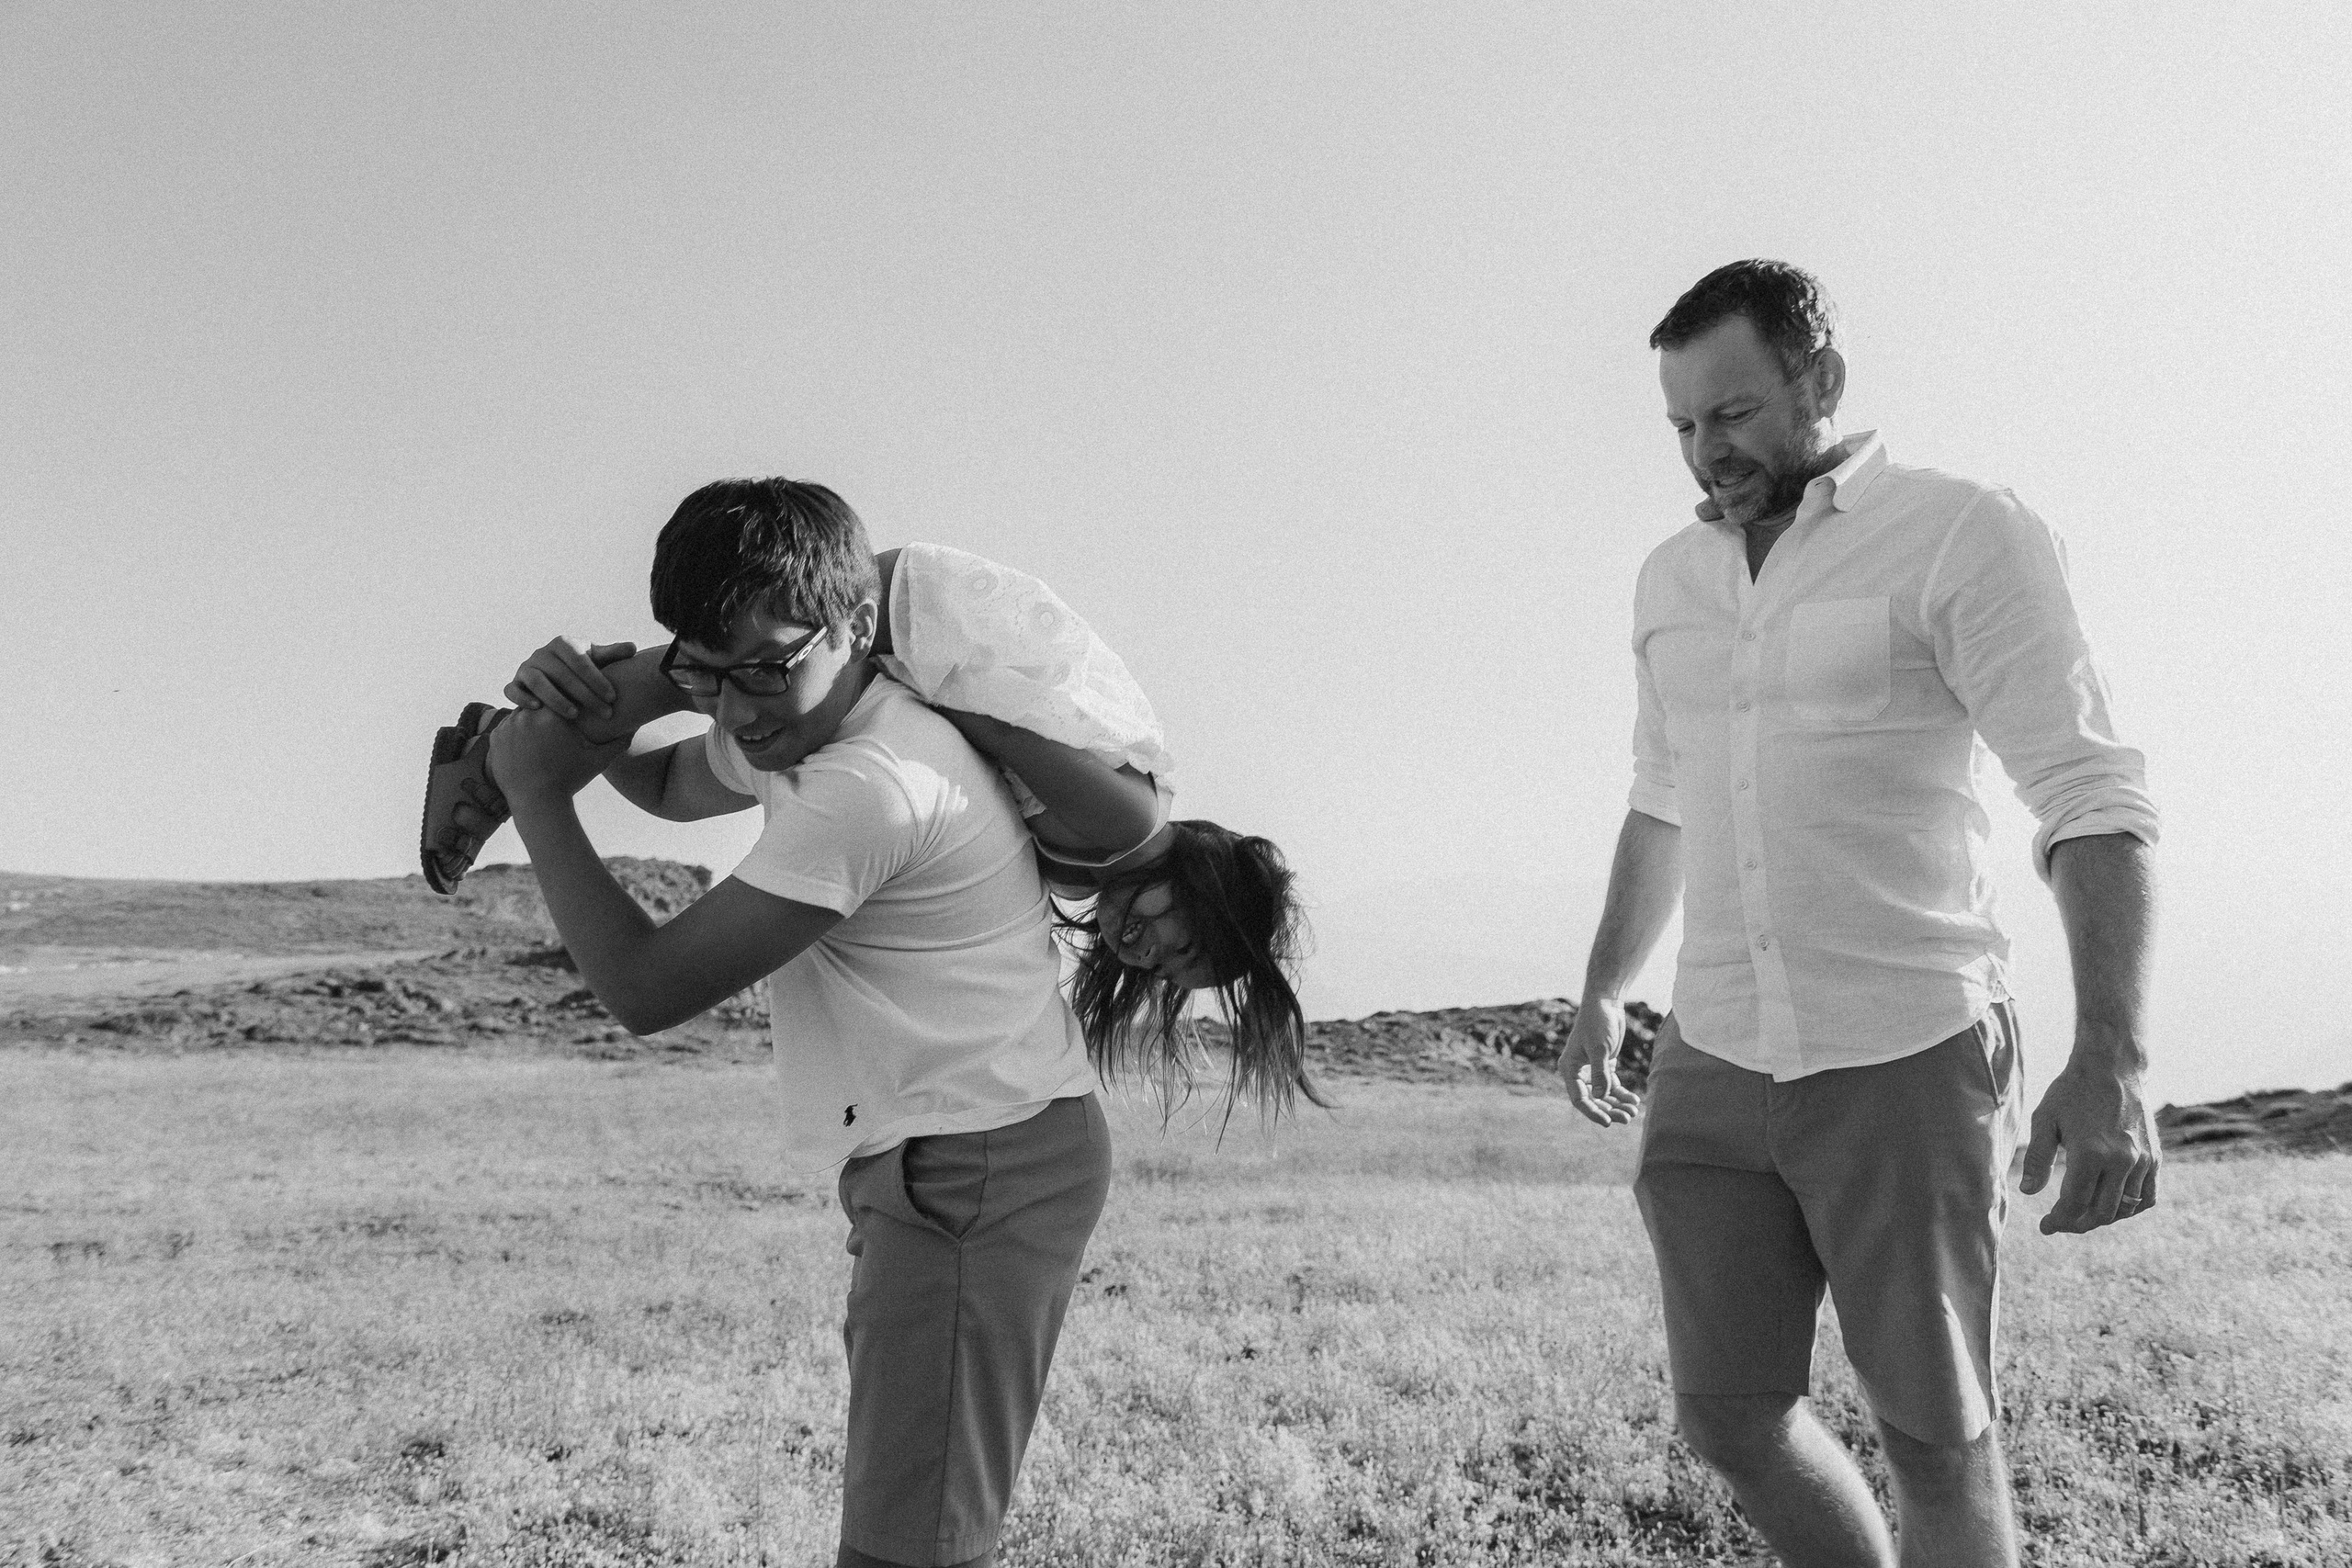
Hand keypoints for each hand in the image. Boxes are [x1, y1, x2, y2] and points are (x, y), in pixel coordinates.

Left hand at [488, 705, 626, 804]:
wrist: (538, 803)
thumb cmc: (570, 780)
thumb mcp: (598, 761)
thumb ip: (617, 743)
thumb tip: (634, 729)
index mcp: (554, 714)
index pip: (560, 697)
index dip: (565, 706)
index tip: (570, 716)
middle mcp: (528, 714)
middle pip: (539, 703)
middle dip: (545, 713)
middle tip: (552, 728)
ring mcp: (509, 725)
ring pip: (521, 715)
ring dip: (529, 723)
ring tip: (538, 741)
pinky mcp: (496, 737)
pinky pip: (506, 729)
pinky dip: (515, 736)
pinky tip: (525, 750)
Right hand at [505, 637, 639, 722]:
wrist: (554, 676)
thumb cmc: (581, 668)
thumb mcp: (596, 659)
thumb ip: (613, 654)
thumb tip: (634, 647)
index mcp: (563, 643)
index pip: (581, 661)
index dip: (597, 679)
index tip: (613, 698)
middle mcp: (542, 653)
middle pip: (562, 674)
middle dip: (585, 695)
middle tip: (604, 713)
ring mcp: (526, 668)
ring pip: (537, 681)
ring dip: (555, 699)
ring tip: (574, 715)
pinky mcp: (514, 683)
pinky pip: (512, 690)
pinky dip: (522, 698)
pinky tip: (537, 709)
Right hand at [1561, 995, 1642, 1126]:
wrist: (1605, 1003)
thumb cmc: (1597, 1023)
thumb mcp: (1599, 1049)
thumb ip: (1600, 1074)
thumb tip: (1600, 1097)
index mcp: (1570, 1069)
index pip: (1579, 1098)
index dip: (1592, 1112)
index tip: (1607, 1122)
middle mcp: (1579, 1072)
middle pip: (1593, 1099)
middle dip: (1610, 1110)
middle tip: (1627, 1118)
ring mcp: (1591, 1070)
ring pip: (1604, 1095)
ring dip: (1618, 1104)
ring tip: (1633, 1112)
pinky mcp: (1604, 1065)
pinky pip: (1613, 1085)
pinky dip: (1623, 1094)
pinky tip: (1635, 1100)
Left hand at [2020, 1054, 2159, 1233]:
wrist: (2112, 1070)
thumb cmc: (2071, 1093)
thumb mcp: (2045, 1120)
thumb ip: (2037, 1158)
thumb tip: (2028, 1192)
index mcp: (2090, 1153)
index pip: (2075, 1204)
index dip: (2059, 1221)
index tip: (2045, 1227)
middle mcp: (2121, 1161)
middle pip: (2101, 1212)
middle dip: (2078, 1224)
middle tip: (2061, 1223)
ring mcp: (2142, 1161)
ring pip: (2125, 1208)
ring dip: (2102, 1218)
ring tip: (2082, 1216)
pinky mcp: (2155, 1158)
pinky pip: (2147, 1197)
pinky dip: (2131, 1209)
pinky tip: (2112, 1207)